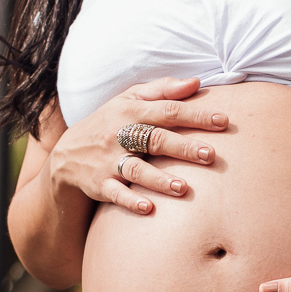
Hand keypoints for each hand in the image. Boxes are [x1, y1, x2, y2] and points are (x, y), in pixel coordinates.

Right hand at [49, 76, 228, 216]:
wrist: (66, 154)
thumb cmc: (109, 122)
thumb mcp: (130, 99)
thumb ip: (163, 90)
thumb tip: (197, 82)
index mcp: (131, 111)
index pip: (168, 111)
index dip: (196, 115)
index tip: (223, 121)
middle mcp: (120, 135)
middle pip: (155, 139)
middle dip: (182, 147)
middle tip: (210, 155)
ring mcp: (109, 162)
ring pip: (136, 170)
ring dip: (158, 180)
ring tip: (182, 188)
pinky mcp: (100, 184)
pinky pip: (115, 194)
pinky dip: (130, 201)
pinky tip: (148, 209)